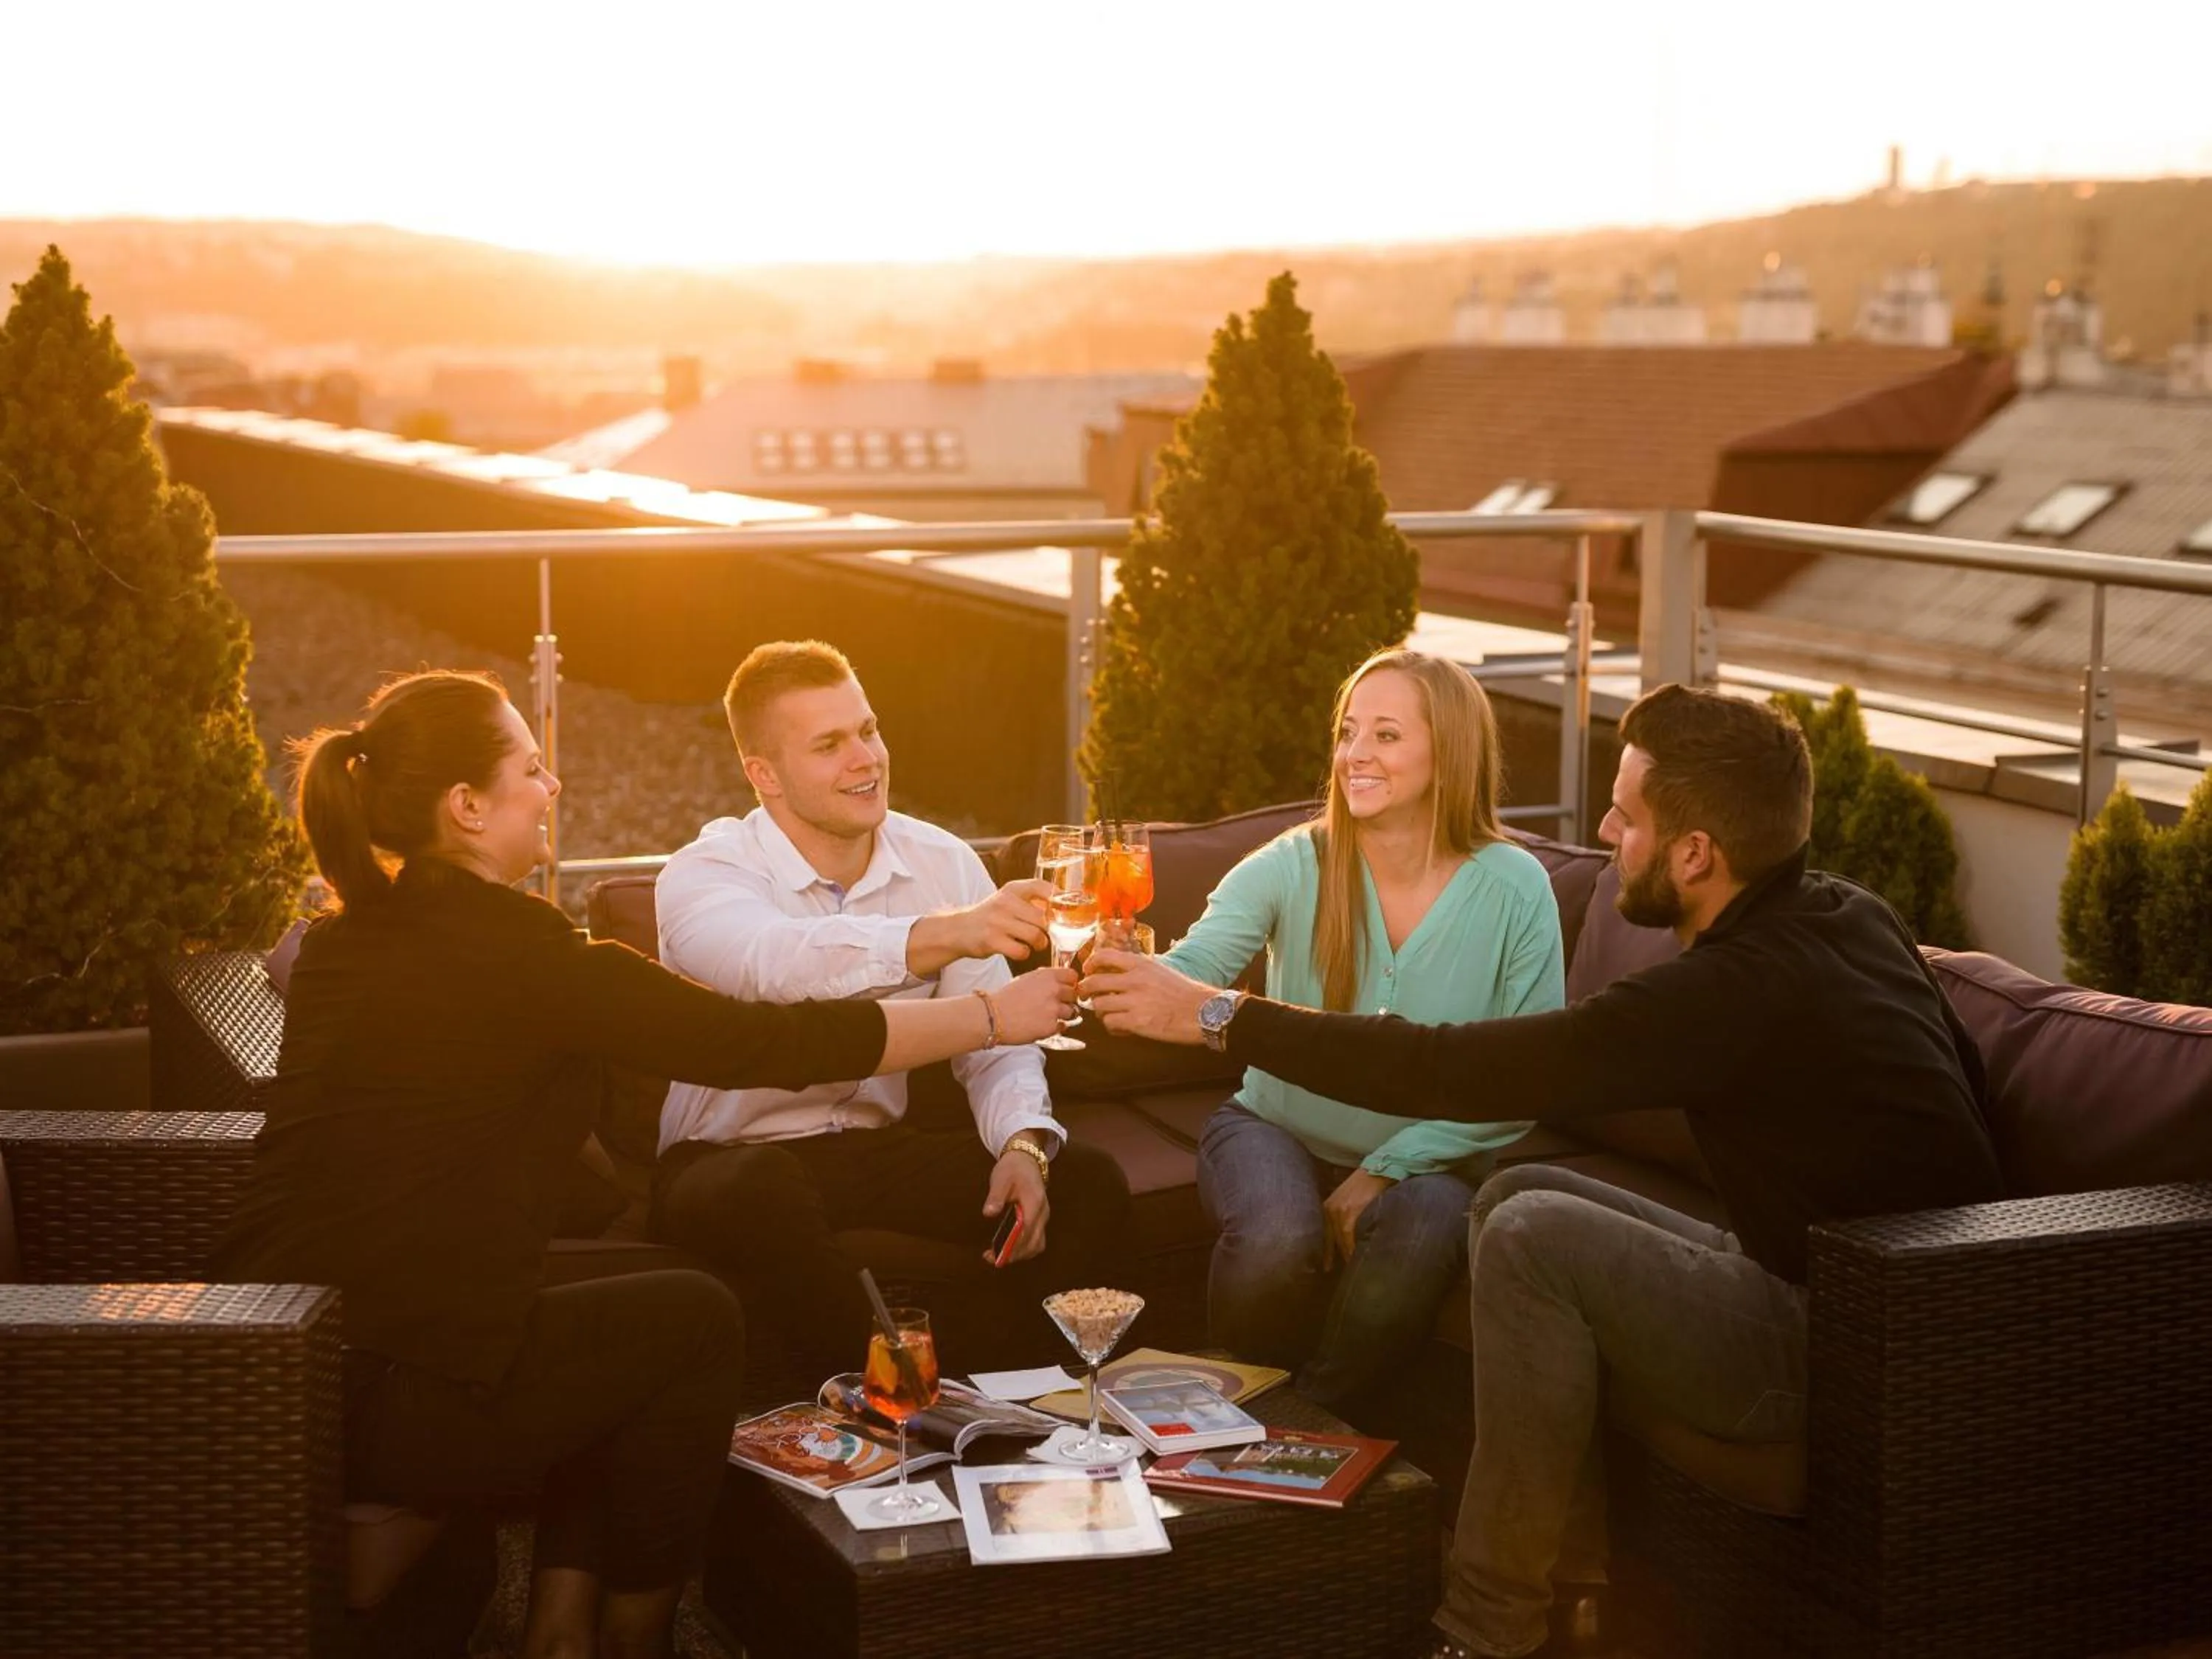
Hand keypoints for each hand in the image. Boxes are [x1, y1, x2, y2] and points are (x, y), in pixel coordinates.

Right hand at [909, 879, 1052, 976]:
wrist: (959, 929)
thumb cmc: (992, 916)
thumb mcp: (1009, 899)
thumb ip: (1033, 900)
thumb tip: (1065, 908)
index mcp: (1012, 889)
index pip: (1042, 887)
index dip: (1058, 899)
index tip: (1063, 910)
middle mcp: (1005, 902)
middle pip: (1043, 918)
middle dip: (1048, 930)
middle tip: (1045, 934)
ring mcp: (997, 922)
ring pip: (1035, 935)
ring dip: (1039, 944)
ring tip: (1035, 944)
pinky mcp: (991, 941)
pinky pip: (1021, 951)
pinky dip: (1024, 953)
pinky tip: (1019, 950)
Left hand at [983, 1139, 1051, 1264]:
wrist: (1026, 1159)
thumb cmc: (1013, 1169)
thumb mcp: (1001, 1179)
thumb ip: (996, 1197)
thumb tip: (989, 1213)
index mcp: (1034, 1203)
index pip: (1026, 1231)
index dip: (1012, 1246)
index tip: (996, 1255)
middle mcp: (1042, 1213)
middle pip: (1033, 1243)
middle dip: (1014, 1255)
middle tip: (993, 1258)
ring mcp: (1043, 1217)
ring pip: (1037, 1245)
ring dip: (1020, 1254)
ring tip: (999, 1256)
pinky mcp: (1040, 1219)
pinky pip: (1036, 1240)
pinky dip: (1024, 1249)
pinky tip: (1009, 1248)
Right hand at [987, 967, 1077, 1043]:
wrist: (993, 1016)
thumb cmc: (1005, 999)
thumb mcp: (1026, 979)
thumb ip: (1045, 980)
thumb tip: (1059, 983)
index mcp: (1046, 975)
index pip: (1072, 976)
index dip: (1070, 983)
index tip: (1065, 988)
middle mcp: (1053, 990)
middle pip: (1074, 994)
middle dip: (1066, 1000)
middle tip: (1054, 1005)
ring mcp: (1054, 1008)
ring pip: (1072, 1011)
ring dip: (1062, 1015)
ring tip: (1045, 1016)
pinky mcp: (1051, 1026)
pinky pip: (1063, 1026)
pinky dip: (1055, 1027)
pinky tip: (1041, 1025)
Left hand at [1081, 949, 1213, 1044]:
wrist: (1202, 1012)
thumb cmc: (1183, 992)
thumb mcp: (1159, 971)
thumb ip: (1137, 970)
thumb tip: (1115, 974)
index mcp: (1140, 964)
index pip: (1103, 956)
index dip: (1090, 964)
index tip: (1087, 972)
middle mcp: (1134, 980)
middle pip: (1093, 982)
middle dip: (1085, 991)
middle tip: (1086, 997)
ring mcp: (1134, 1001)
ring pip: (1098, 1005)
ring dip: (1101, 1012)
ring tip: (1110, 1015)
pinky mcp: (1136, 1022)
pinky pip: (1110, 1023)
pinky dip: (1112, 1027)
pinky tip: (1121, 1027)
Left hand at [1320, 1169, 1393, 1270]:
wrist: (1379, 1169)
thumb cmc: (1368, 1184)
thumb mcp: (1350, 1199)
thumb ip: (1347, 1214)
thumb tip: (1350, 1234)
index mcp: (1329, 1205)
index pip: (1325, 1233)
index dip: (1326, 1250)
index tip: (1327, 1265)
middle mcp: (1330, 1207)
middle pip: (1330, 1238)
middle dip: (1331, 1255)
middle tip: (1329, 1271)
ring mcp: (1338, 1209)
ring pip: (1338, 1239)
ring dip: (1343, 1254)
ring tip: (1347, 1267)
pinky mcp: (1349, 1210)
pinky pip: (1347, 1234)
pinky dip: (1349, 1246)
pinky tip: (1352, 1257)